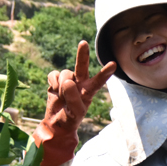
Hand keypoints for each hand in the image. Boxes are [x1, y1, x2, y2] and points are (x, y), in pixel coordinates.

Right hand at [33, 41, 116, 165]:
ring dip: (61, 84)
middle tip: (83, 43)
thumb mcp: (75, 113)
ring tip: (62, 96)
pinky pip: (53, 75)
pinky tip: (54, 90)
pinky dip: (52, 82)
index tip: (114, 64)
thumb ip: (73, 98)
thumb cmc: (70, 119)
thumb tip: (67, 81)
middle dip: (82, 55)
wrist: (56, 122)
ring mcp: (67, 80)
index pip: (99, 81)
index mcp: (89, 91)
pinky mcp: (55, 80)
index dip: (105, 73)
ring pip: (64, 73)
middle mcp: (80, 83)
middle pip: (82, 66)